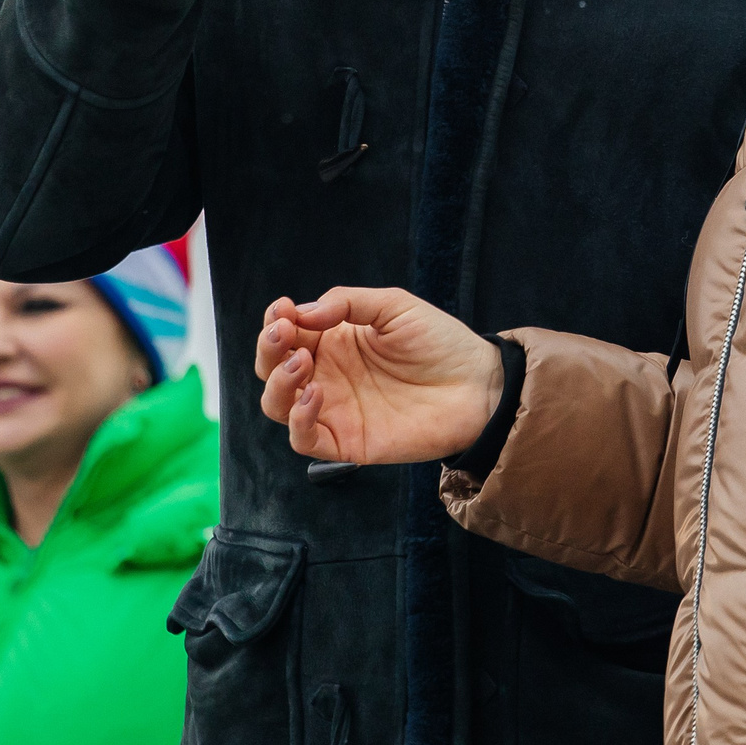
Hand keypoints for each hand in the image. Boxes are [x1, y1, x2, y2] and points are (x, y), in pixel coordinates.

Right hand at [256, 288, 504, 463]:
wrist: (477, 385)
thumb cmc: (440, 342)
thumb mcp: (393, 306)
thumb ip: (346, 302)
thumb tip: (302, 313)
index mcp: (334, 341)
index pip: (287, 332)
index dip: (276, 320)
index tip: (283, 310)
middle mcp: (327, 374)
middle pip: (272, 368)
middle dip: (267, 349)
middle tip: (284, 334)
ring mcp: (334, 409)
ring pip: (277, 404)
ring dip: (278, 382)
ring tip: (301, 362)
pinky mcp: (347, 441)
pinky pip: (304, 439)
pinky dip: (298, 420)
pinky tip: (316, 395)